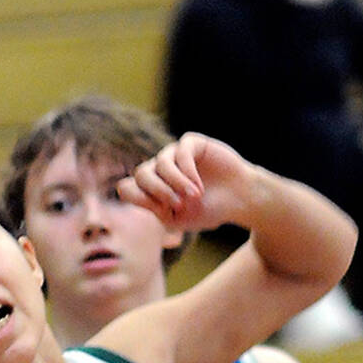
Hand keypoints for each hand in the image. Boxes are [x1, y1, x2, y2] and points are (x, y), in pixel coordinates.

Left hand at [117, 133, 256, 232]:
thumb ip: (151, 206)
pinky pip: (180, 151)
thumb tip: (122, 186)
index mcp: (153, 189)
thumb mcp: (177, 218)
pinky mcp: (192, 144)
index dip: (141, 198)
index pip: (128, 188)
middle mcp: (160, 170)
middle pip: (141, 174)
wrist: (240, 200)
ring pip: (160, 163)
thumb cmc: (209, 211)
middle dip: (157, 190)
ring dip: (176, 182)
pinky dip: (187, 170)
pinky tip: (199, 185)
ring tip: (194, 196)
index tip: (163, 211)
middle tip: (178, 204)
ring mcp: (175, 155)